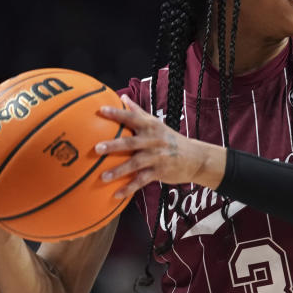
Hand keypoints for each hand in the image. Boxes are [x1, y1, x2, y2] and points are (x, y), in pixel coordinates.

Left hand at [95, 94, 225, 198]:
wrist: (196, 158)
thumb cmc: (171, 139)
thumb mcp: (157, 123)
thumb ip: (138, 111)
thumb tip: (122, 97)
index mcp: (151, 127)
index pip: (132, 118)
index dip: (117, 113)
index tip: (101, 110)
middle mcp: (153, 140)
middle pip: (131, 142)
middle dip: (114, 145)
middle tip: (97, 148)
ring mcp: (157, 157)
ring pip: (135, 164)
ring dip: (118, 171)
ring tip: (103, 177)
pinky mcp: (159, 172)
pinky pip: (141, 181)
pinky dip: (129, 188)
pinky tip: (116, 194)